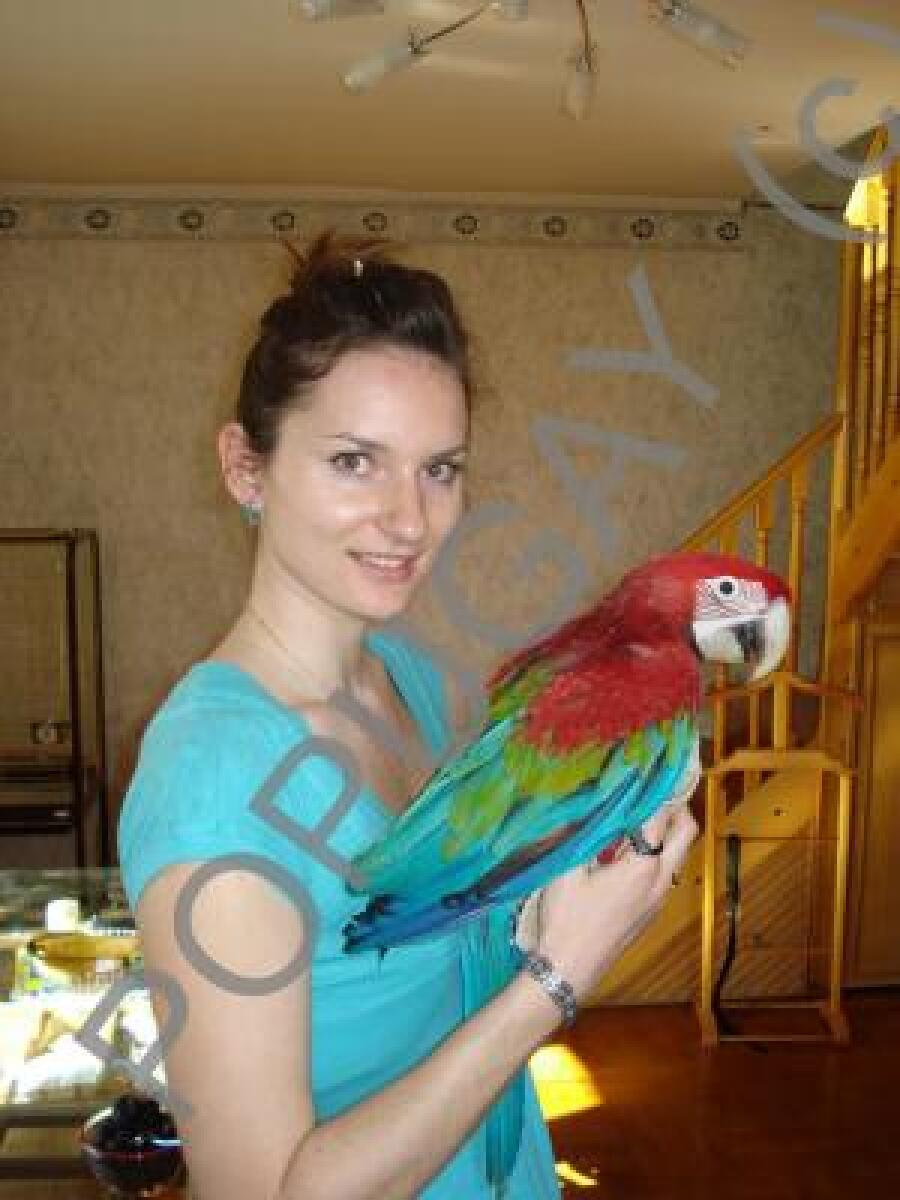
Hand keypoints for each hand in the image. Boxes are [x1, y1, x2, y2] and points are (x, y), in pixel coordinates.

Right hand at [532, 802, 697, 1002]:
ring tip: (636, 818)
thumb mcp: (565, 871)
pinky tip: (625, 853)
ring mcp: (659, 900)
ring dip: (667, 833)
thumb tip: (584, 804)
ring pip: (678, 855)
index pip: (661, 816)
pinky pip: (665, 874)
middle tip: (653, 791)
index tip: (648, 770)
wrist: (569, 971)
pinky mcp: (651, 913)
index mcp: (642, 867)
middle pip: (687, 833)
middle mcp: (660, 881)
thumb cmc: (566, 920)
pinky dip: (657, 854)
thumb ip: (580, 834)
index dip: (656, 790)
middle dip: (676, 808)